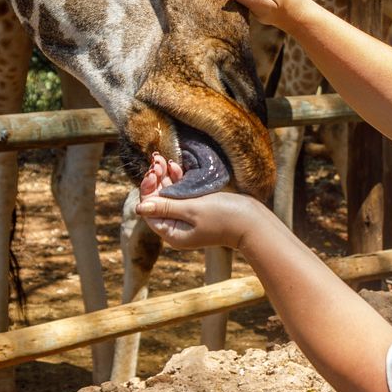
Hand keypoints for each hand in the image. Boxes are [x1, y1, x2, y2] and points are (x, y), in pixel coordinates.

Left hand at [136, 152, 271, 251]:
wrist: (252, 221)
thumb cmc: (224, 216)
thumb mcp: (192, 209)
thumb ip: (166, 206)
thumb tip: (139, 207)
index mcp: (172, 232)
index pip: (148, 210)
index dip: (147, 190)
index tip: (152, 172)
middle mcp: (176, 226)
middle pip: (157, 201)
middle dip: (155, 180)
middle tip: (158, 160)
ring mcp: (187, 217)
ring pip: (168, 194)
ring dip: (164, 177)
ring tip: (163, 159)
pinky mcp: (197, 208)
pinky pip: (181, 193)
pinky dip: (177, 180)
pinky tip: (175, 167)